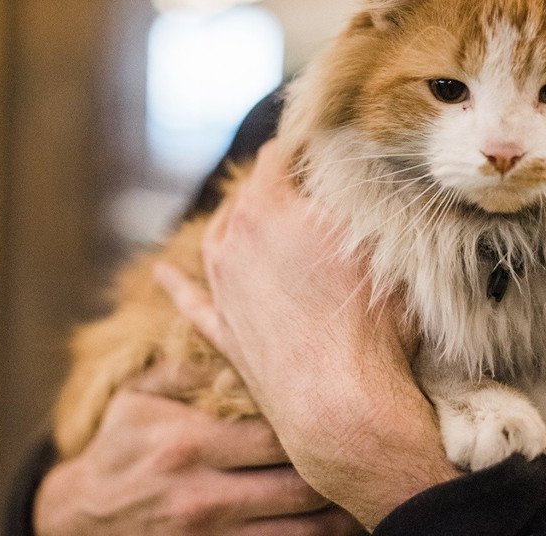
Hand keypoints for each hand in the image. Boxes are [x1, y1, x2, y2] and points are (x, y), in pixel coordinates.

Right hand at [34, 382, 365, 534]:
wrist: (75, 521)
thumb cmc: (118, 448)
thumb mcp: (138, 398)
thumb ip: (188, 366)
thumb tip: (234, 323)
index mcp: (191, 443)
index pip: (276, 431)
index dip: (318, 420)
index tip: (352, 404)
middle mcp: (203, 494)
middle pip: (296, 483)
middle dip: (340, 469)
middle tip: (377, 450)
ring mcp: (209, 535)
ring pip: (297, 529)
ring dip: (338, 514)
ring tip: (370, 492)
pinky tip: (337, 523)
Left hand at [155, 141, 458, 529]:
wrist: (340, 405)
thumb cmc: (371, 323)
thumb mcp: (382, 247)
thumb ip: (369, 204)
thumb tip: (373, 174)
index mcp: (271, 207)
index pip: (281, 152)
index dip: (306, 141)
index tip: (326, 141)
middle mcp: (235, 240)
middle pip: (250, 192)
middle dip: (279, 182)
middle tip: (310, 181)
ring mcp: (222, 288)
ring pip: (218, 235)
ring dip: (236, 219)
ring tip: (256, 212)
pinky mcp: (223, 332)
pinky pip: (189, 299)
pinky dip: (176, 284)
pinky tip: (163, 274)